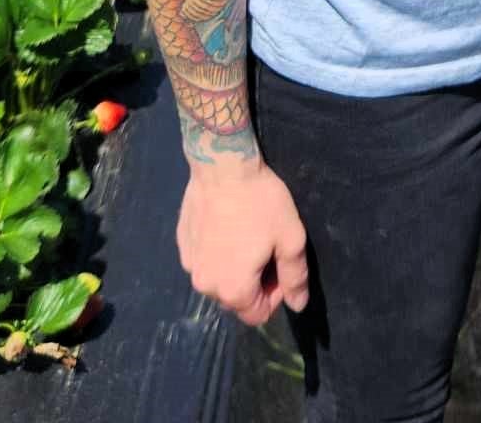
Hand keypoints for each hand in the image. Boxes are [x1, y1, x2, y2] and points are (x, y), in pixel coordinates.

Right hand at [176, 157, 309, 325]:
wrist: (223, 166)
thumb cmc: (261, 202)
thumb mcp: (290, 238)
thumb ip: (295, 276)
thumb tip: (298, 306)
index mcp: (233, 290)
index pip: (258, 314)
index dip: (275, 293)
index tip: (280, 262)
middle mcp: (205, 286)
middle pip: (236, 299)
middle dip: (255, 281)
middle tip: (266, 246)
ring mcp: (189, 265)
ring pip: (218, 280)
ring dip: (234, 267)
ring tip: (247, 234)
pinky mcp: (182, 245)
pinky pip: (204, 260)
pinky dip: (217, 252)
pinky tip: (228, 225)